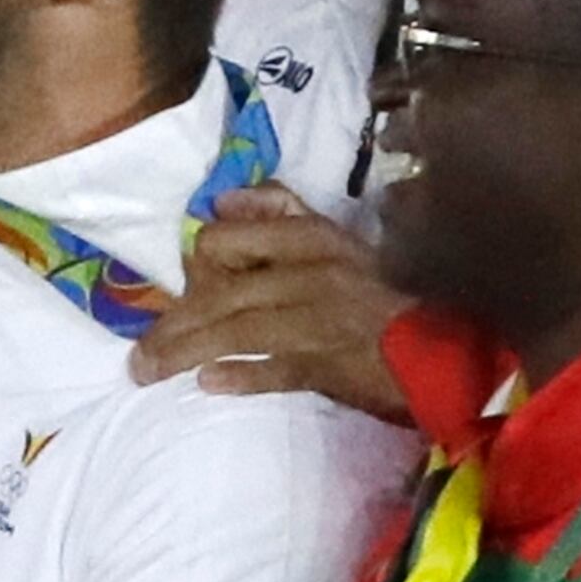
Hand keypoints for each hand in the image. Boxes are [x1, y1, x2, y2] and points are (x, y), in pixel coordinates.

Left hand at [129, 188, 408, 421]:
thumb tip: (223, 199)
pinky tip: (209, 383)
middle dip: (173, 328)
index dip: (197, 267)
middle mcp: (310, 274)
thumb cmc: (380, 292)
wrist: (442, 347)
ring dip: (185, 353)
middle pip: (221, 296)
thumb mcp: (335, 240)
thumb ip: (280, 211)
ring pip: (238, 332)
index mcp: (310, 238)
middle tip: (138, 359)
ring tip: (148, 373)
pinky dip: (243, 376)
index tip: (183, 290)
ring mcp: (322, 322)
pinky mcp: (333, 366)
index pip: (226, 242)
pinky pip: (278, 370)